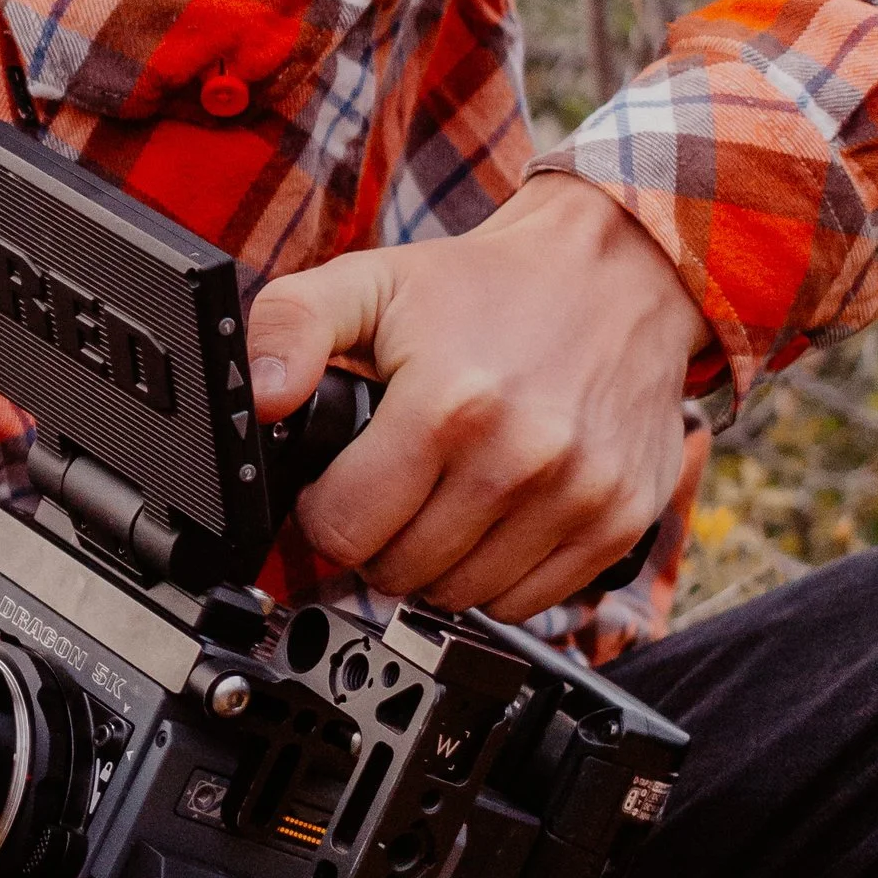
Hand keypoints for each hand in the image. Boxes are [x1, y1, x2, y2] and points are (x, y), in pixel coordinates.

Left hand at [244, 176, 704, 620]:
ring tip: (442, 499)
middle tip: (392, 487)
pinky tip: (494, 518)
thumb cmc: (486, 286)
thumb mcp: (369, 282)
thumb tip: (259, 396)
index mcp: (449, 405)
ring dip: (437, 561)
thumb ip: (290, 329)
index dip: (326, 510)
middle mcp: (519, 459)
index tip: (341, 482)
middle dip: (378, 538)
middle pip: (398, 572)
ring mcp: (577, 497)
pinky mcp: (618, 522)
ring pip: (460, 595)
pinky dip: (498, 576)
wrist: (614, 275)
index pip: (344, 530)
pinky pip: (527, 602)